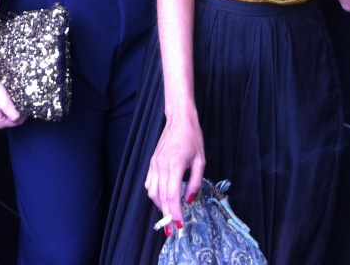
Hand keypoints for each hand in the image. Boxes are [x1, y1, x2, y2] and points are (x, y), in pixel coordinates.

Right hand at [0, 74, 26, 129]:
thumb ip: (13, 113)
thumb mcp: (4, 101)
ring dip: (8, 110)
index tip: (27, 105)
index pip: (16, 122)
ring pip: (3, 117)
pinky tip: (2, 101)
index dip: (23, 114)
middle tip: (19, 101)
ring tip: (11, 100)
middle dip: (15, 112)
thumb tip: (20, 118)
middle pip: (9, 121)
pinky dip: (1, 109)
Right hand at [145, 109, 204, 223]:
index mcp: (175, 165)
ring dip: (159, 206)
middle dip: (166, 215)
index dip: (175, 213)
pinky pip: (149, 183)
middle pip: (161, 197)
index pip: (172, 195)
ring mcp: (154, 164)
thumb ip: (195, 182)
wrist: (179, 118)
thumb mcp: (201, 160)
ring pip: (152, 192)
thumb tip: (189, 200)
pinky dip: (154, 195)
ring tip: (169, 215)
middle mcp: (161, 165)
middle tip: (172, 231)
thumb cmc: (192, 137)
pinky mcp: (152, 162)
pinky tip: (162, 199)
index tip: (179, 226)